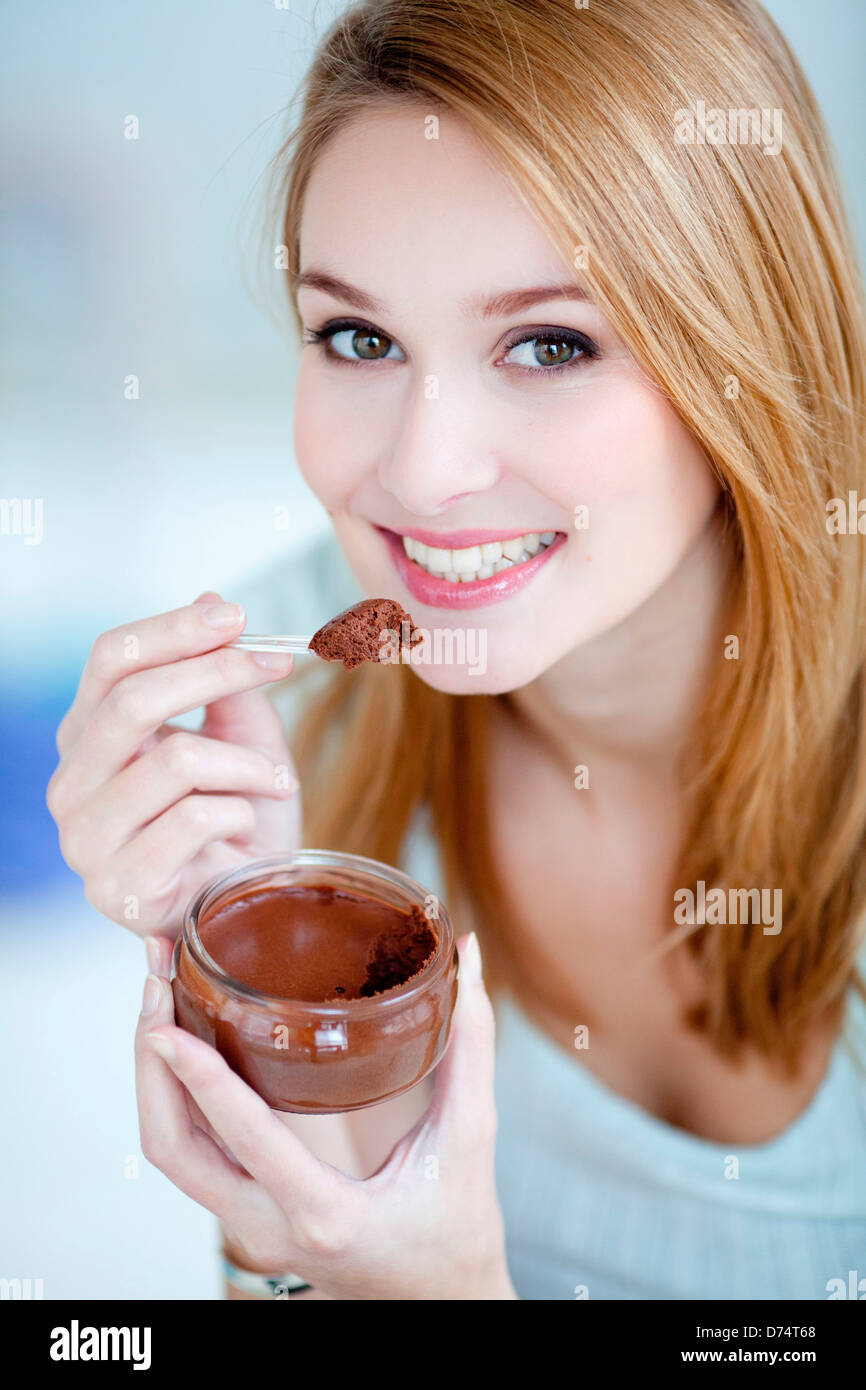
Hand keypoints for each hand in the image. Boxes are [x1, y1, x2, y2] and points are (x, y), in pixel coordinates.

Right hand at [46, 592, 298, 937]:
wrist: (256, 901)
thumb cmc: (240, 818)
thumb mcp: (240, 733)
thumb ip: (222, 676)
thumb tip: (213, 601)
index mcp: (89, 736)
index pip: (110, 660)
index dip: (175, 631)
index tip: (242, 618)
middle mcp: (72, 783)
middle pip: (131, 700)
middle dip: (215, 672)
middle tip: (277, 667)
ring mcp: (87, 840)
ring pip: (174, 760)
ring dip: (246, 763)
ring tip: (276, 780)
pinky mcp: (119, 886)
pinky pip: (192, 819)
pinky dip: (238, 812)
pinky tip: (245, 827)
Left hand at [135, 933, 516, 1299]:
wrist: (445, 1302)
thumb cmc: (458, 1232)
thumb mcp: (471, 1139)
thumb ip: (470, 1046)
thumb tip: (466, 956)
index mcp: (325, 1213)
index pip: (244, 1139)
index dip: (199, 1078)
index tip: (169, 1024)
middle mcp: (271, 1227)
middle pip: (174, 1150)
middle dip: (152, 1066)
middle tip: (154, 985)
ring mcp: (251, 1228)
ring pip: (171, 1155)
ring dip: (154, 1080)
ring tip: (158, 1000)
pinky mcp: (247, 1216)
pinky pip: (191, 1156)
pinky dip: (174, 1098)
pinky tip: (184, 1042)